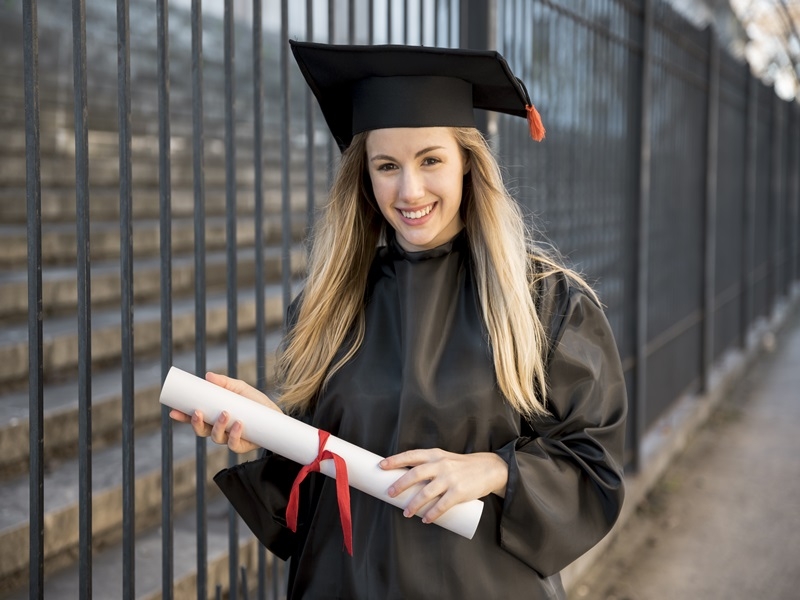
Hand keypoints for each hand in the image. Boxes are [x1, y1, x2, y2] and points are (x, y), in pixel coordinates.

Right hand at [168, 371, 281, 453]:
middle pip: (201, 431)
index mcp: (214, 416)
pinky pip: (234, 444)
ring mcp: (229, 438)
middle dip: (195, 423)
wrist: (276, 415)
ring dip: (218, 426)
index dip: (182, 416)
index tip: (173, 411)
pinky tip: (238, 424)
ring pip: (216, 437)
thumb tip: (208, 376)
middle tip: (198, 412)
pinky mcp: (242, 445)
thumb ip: (225, 382)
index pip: (194, 418)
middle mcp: (219, 429)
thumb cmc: (255, 402)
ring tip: (225, 413)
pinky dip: (235, 434)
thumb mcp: (240, 388)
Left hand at [380, 448, 508, 523]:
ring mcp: (450, 479)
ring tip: (406, 513)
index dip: (395, 460)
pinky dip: (431, 514)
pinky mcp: (459, 492)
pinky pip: (441, 505)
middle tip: (389, 493)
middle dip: (400, 485)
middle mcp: (441, 465)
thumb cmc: (461, 466)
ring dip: (414, 505)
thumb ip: (428, 467)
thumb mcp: (444, 459)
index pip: (411, 456)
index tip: (381, 466)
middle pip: (415, 474)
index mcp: (435, 455)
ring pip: (426, 493)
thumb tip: (406, 481)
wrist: (489, 468)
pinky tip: (425, 519)